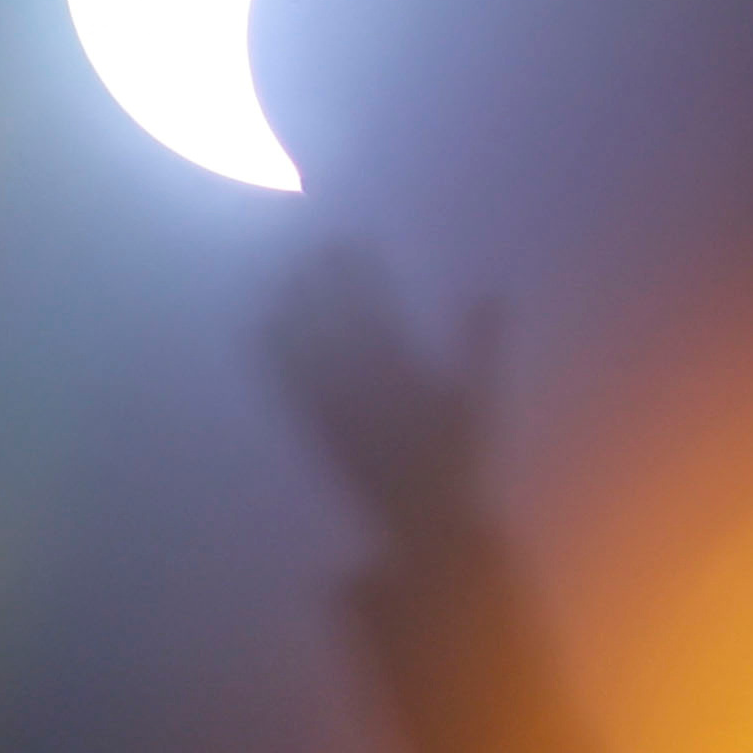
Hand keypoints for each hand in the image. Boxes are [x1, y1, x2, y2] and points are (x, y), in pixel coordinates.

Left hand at [262, 238, 502, 546]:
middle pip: (334, 319)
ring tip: (281, 274)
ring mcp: (335, 403)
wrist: (421, 513)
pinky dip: (277, 351)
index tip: (348, 240)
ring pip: (306, 346)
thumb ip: (479, 343)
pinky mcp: (317, 424)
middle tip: (305, 245)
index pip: (376, 306)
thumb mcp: (475, 396)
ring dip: (294, 308)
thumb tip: (489, 294)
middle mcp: (363, 381)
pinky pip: (291, 382)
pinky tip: (263, 323)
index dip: (358, 271)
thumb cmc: (453, 454)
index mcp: (401, 367)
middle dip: (319, 280)